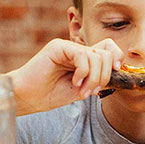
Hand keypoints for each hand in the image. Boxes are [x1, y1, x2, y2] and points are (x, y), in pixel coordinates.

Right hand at [8, 38, 123, 114]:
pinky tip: (74, 82)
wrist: (27, 97)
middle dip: (103, 77)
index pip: (109, 49)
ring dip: (93, 79)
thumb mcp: (82, 88)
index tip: (114, 75)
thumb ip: (97, 78)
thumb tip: (117, 70)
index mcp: (83, 59)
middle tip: (90, 92)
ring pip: (97, 56)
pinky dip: (84, 72)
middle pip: (107, 53)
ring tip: (81, 91)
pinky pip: (83, 55)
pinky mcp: (58, 46)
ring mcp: (67, 47)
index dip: (117, 58)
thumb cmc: (50, 94)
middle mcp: (76, 50)